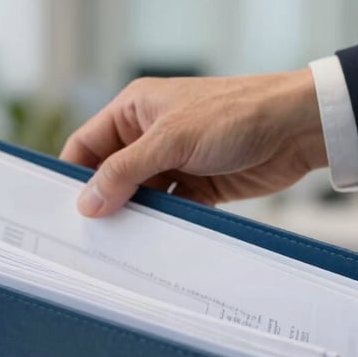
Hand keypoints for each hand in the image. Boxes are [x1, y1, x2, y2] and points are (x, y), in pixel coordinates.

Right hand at [62, 69, 326, 217]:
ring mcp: (174, 162)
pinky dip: (162, 225)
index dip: (73, 175)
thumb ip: (125, 171)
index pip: (87, 144)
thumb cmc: (235, 114)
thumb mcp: (171, 140)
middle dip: (102, 201)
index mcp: (134, 110)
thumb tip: (87, 202)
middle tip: (88, 236)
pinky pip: (170, 210)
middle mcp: (149, 135)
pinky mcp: (198, 186)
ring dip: (133, 217)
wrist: (296, 128)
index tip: (61, 209)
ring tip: (119, 246)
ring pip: (140, 196)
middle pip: (111, 174)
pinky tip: (155, 243)